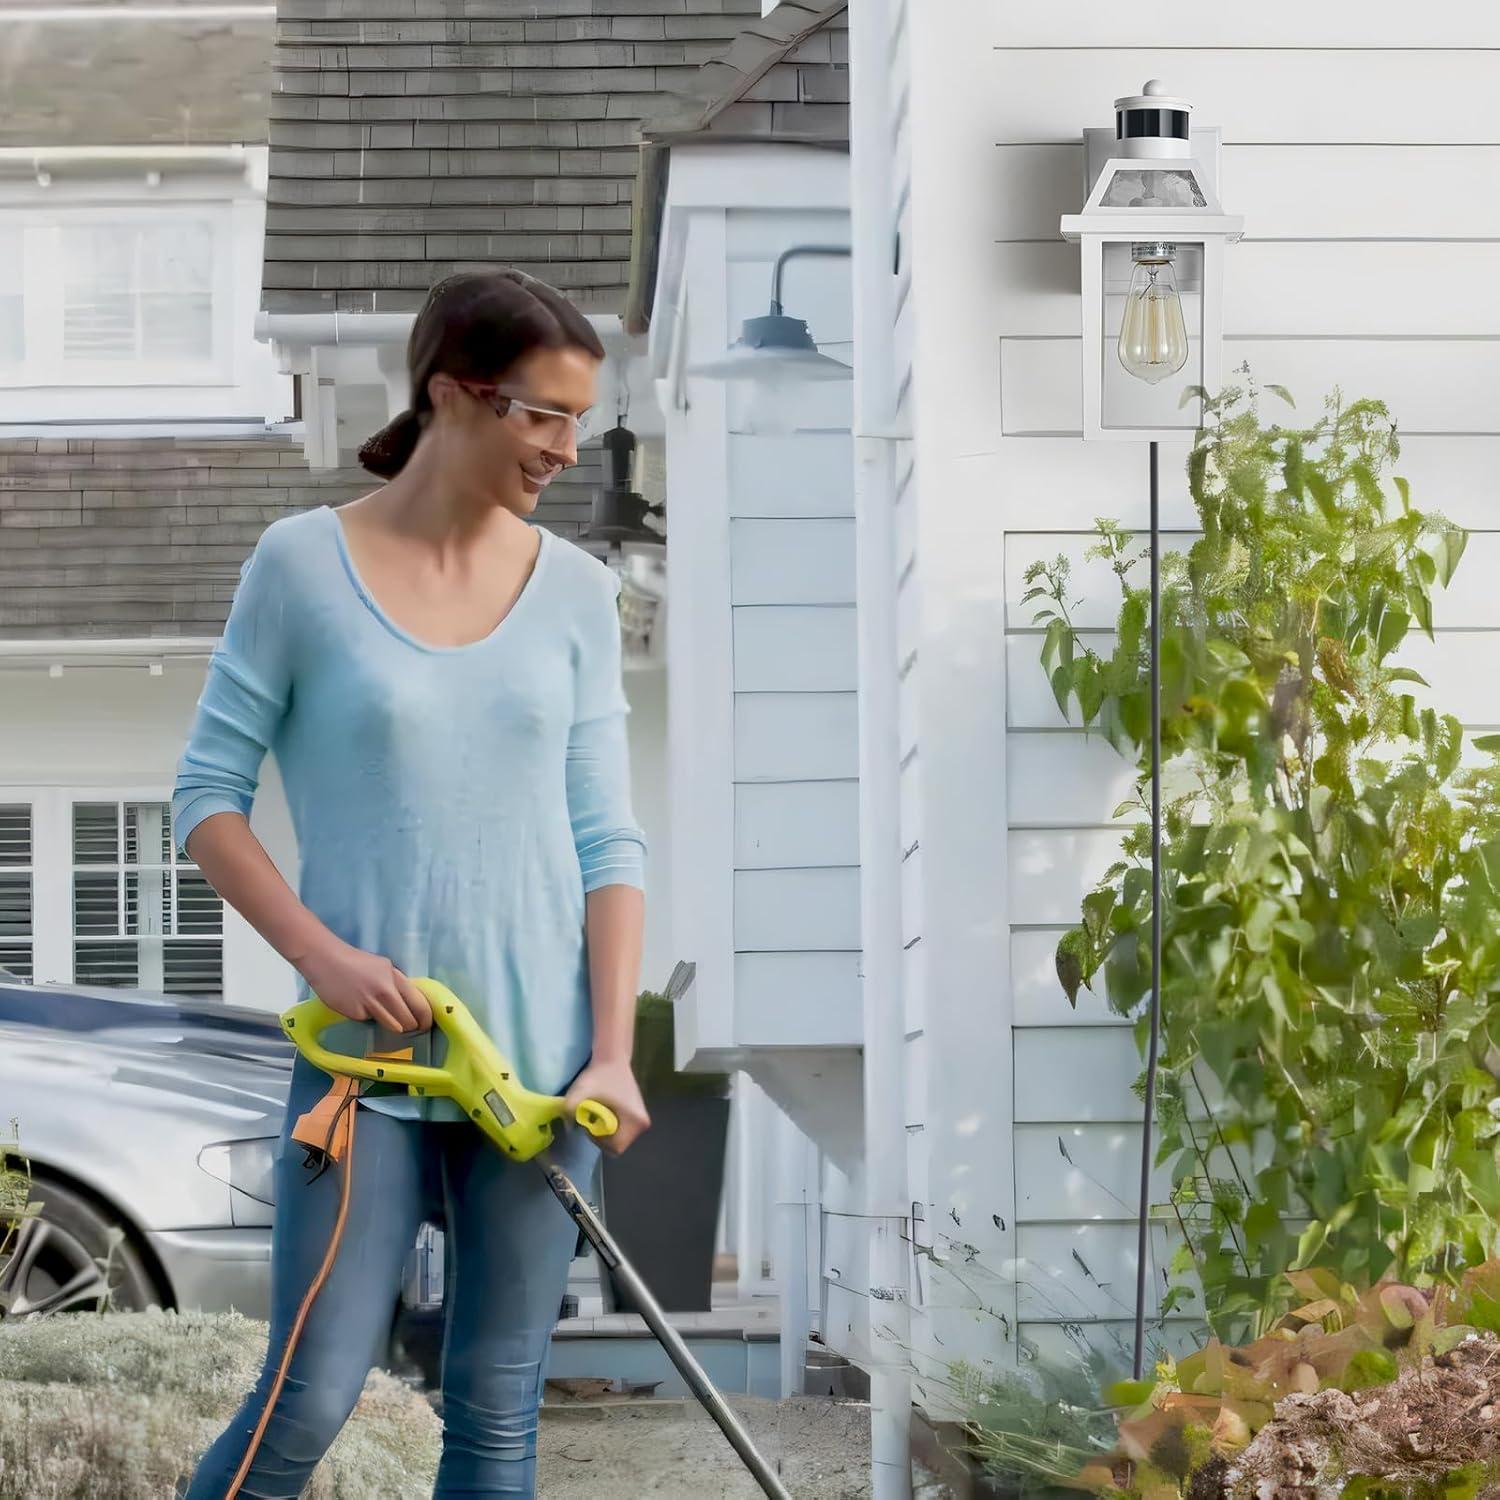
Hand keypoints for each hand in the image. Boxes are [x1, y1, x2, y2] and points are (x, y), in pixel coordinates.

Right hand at [295, 933, 432, 1034]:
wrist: (325, 960)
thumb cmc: (354, 962)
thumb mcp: (381, 967)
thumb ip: (394, 984)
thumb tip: (405, 1002)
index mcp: (396, 977)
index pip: (420, 1004)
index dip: (425, 1019)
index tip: (425, 1026)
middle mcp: (386, 990)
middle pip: (408, 1020)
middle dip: (411, 1028)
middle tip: (409, 1030)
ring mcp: (371, 1003)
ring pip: (392, 1026)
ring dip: (392, 1026)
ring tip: (383, 1018)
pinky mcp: (355, 1013)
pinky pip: (368, 1022)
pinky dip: (366, 1019)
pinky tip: (356, 1007)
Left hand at [564, 1058, 649, 1156]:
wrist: (612, 1058)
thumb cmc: (599, 1075)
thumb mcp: (579, 1092)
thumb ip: (570, 1111)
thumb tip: (568, 1127)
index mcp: (635, 1121)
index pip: (615, 1147)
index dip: (598, 1139)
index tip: (590, 1122)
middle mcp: (642, 1124)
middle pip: (617, 1145)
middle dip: (600, 1136)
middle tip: (591, 1118)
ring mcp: (641, 1121)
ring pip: (619, 1139)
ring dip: (604, 1132)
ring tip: (596, 1113)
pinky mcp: (637, 1117)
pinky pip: (621, 1132)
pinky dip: (609, 1126)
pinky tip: (603, 1111)